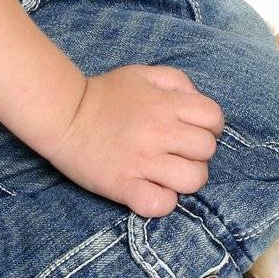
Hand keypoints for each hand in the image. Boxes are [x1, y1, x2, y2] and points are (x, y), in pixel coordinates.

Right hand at [44, 64, 224, 217]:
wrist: (63, 115)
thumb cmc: (105, 94)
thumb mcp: (143, 73)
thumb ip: (176, 81)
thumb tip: (196, 102)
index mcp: (166, 104)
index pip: (214, 118)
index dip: (211, 127)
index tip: (195, 132)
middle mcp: (159, 132)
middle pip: (207, 150)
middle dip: (199, 154)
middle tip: (179, 154)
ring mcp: (142, 161)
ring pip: (193, 180)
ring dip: (186, 180)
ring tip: (169, 174)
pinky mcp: (123, 186)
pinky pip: (160, 204)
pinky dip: (161, 202)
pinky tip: (152, 191)